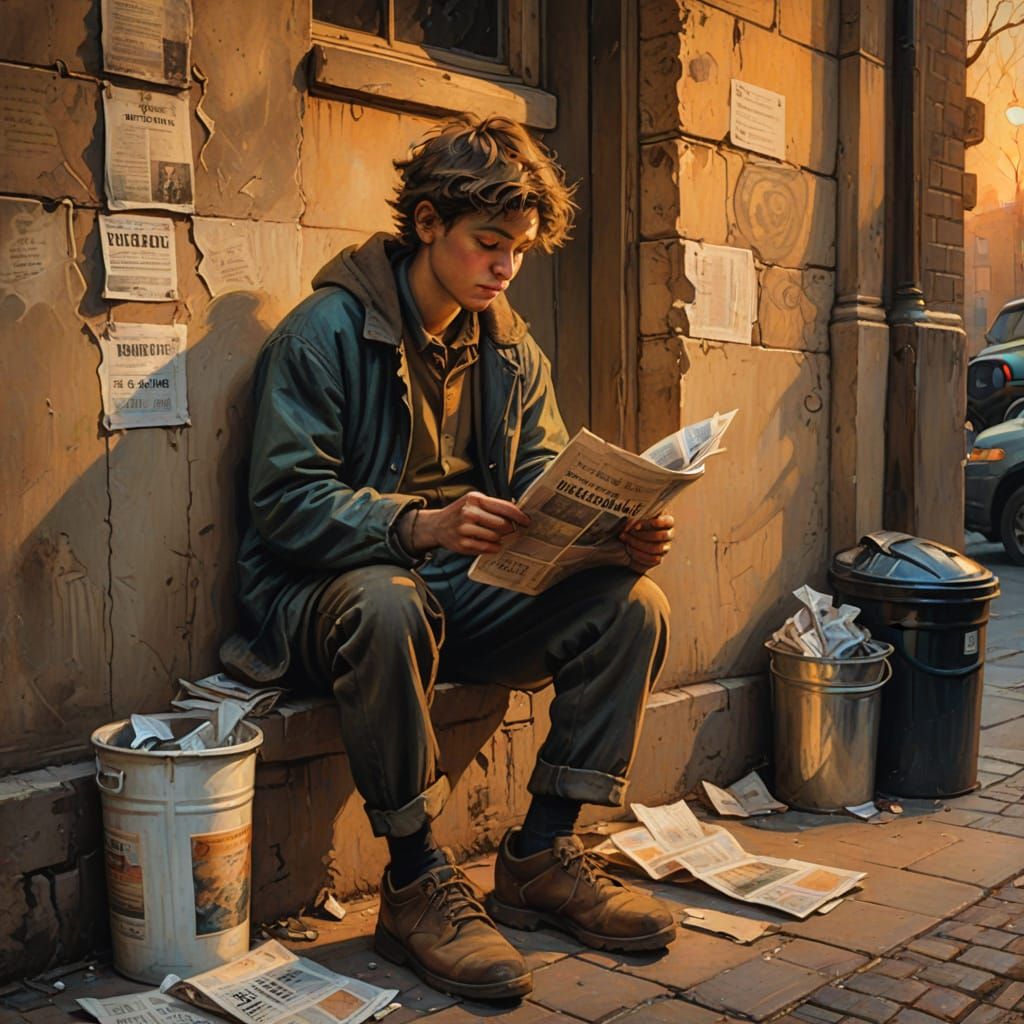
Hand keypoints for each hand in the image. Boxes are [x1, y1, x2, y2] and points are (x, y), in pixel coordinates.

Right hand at [403, 491, 529, 554]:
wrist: (436, 525)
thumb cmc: (459, 512)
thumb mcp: (473, 501)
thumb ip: (493, 505)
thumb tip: (516, 511)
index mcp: (475, 499)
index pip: (504, 507)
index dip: (519, 515)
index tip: (527, 521)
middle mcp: (469, 513)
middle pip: (502, 524)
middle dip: (508, 528)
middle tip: (509, 530)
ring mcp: (465, 529)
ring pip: (495, 537)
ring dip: (500, 539)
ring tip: (496, 537)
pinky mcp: (462, 544)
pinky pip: (486, 548)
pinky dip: (493, 548)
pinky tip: (493, 545)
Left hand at [619, 514, 674, 570]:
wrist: (628, 539)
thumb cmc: (634, 524)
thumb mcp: (636, 516)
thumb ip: (638, 514)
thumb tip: (632, 518)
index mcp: (667, 521)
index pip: (668, 522)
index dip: (653, 523)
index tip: (636, 525)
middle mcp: (669, 535)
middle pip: (661, 536)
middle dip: (642, 535)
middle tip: (629, 533)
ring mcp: (665, 547)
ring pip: (656, 548)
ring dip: (638, 544)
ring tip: (626, 540)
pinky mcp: (659, 558)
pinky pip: (652, 559)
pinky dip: (639, 555)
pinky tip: (629, 549)